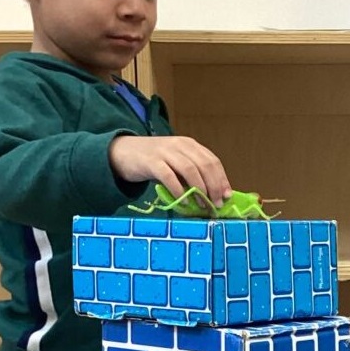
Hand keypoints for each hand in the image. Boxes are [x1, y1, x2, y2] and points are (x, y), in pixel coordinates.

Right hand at [109, 135, 231, 206]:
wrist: (122, 152)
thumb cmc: (154, 162)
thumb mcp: (176, 164)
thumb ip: (193, 174)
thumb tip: (215, 194)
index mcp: (189, 145)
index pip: (212, 161)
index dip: (222, 179)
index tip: (227, 196)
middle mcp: (179, 145)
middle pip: (204, 165)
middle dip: (214, 186)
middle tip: (217, 204)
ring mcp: (165, 152)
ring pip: (189, 170)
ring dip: (199, 189)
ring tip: (203, 205)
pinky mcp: (151, 161)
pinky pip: (168, 176)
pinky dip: (178, 189)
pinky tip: (183, 200)